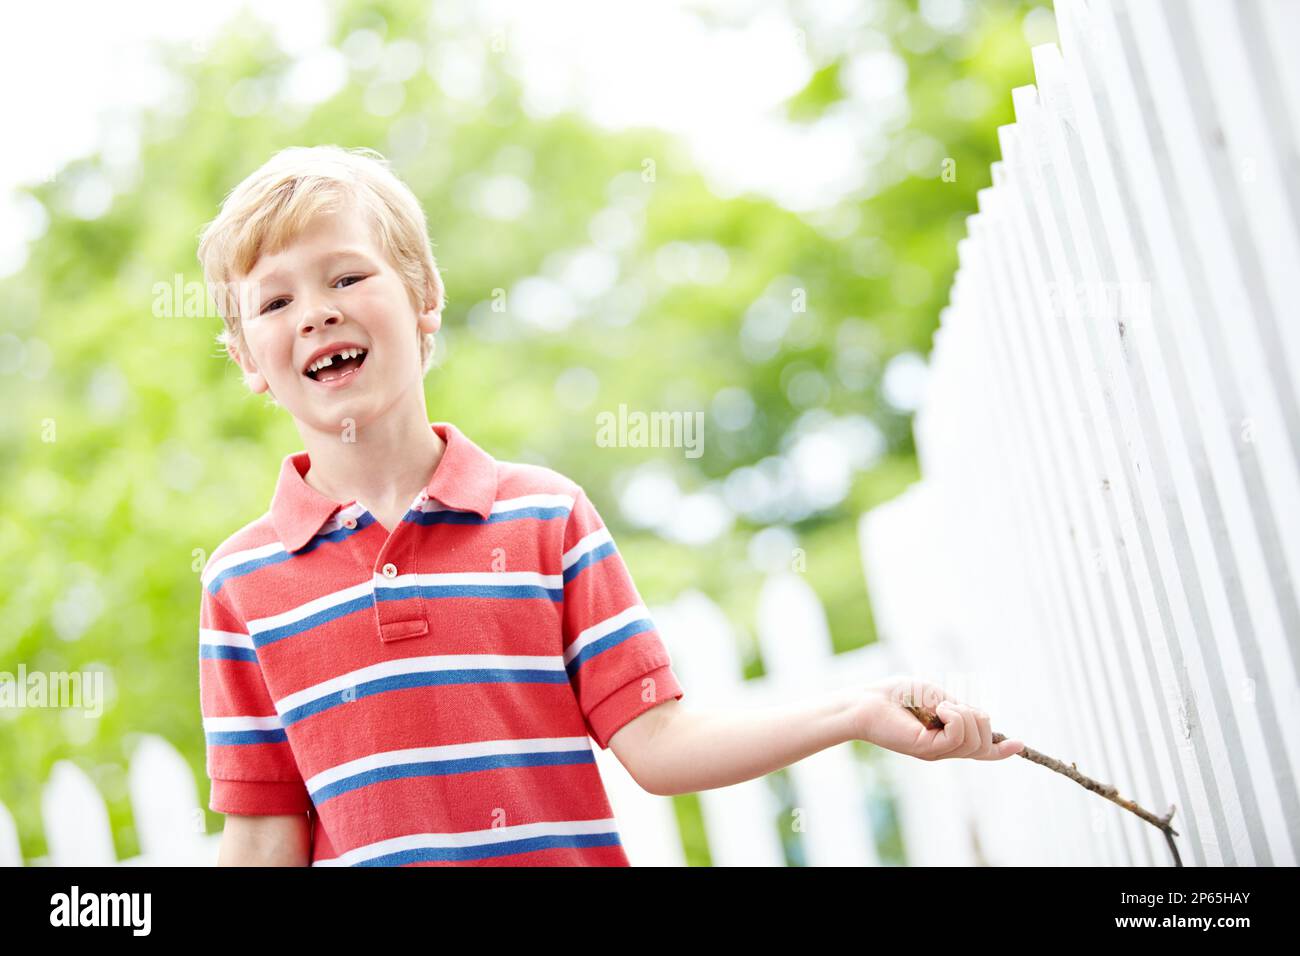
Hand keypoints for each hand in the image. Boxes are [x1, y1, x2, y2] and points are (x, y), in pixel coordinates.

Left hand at [850, 675, 1023, 760]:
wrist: (866, 702)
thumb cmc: (896, 695)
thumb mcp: (935, 696)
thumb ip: (959, 709)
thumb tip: (981, 719)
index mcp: (946, 737)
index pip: (979, 749)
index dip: (1000, 750)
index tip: (1019, 745)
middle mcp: (944, 749)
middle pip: (983, 742)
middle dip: (978, 718)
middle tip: (948, 704)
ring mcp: (937, 751)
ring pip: (974, 740)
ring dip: (964, 714)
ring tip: (939, 706)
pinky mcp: (927, 749)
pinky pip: (958, 735)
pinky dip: (954, 716)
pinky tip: (937, 709)